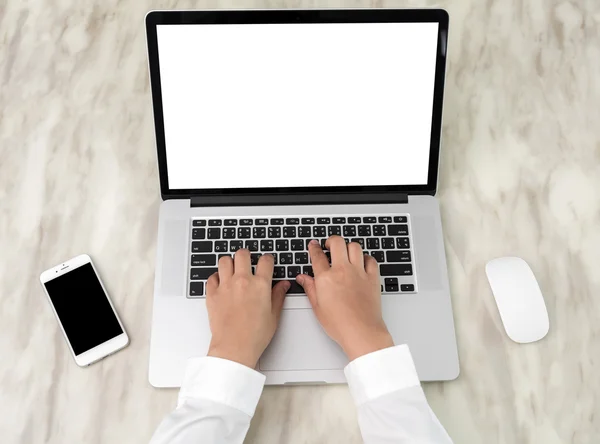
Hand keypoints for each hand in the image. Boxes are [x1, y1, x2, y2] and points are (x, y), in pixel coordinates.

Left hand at [206, 250, 289, 367]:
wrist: (234, 348)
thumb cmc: (254, 335)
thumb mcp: (274, 315)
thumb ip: (278, 296)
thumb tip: (283, 285)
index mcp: (260, 285)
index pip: (265, 260)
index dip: (268, 259)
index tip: (267, 262)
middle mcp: (242, 281)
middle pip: (242, 254)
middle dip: (246, 256)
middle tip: (248, 262)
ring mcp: (225, 286)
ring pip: (225, 261)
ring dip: (230, 263)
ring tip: (233, 270)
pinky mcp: (212, 294)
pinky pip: (212, 277)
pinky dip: (216, 277)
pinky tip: (221, 283)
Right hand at [296, 237, 393, 360]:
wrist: (361, 332)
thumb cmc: (340, 324)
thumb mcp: (317, 307)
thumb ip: (310, 288)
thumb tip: (302, 278)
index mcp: (326, 278)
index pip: (317, 255)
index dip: (314, 248)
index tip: (314, 245)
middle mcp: (342, 271)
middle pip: (337, 243)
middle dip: (331, 240)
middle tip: (329, 245)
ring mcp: (359, 272)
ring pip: (355, 247)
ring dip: (348, 246)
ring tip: (345, 252)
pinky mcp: (372, 278)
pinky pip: (371, 260)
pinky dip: (366, 258)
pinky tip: (362, 262)